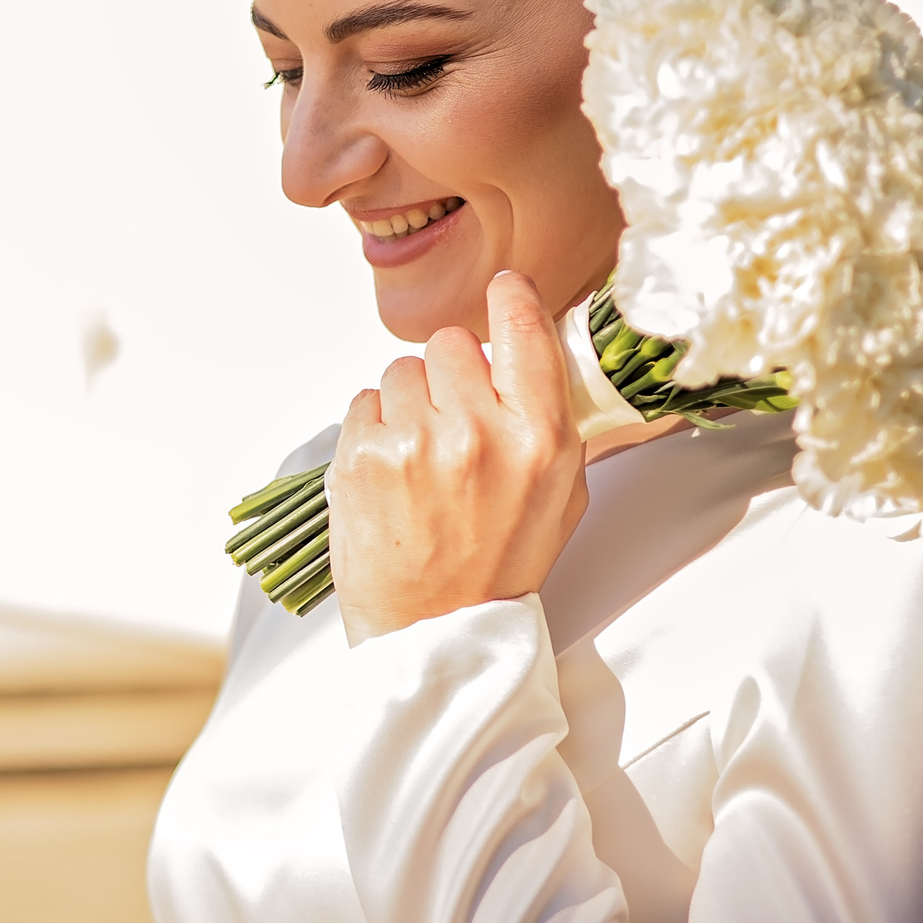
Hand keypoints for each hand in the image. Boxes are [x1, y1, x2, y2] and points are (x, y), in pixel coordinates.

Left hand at [328, 270, 589, 642]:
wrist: (435, 630)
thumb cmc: (499, 565)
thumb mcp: (561, 496)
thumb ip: (554, 420)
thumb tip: (540, 346)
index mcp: (538, 440)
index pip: (523, 330)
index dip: (511, 301)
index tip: (504, 292)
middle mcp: (477, 433)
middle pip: (450, 343)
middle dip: (451, 374)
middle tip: (454, 422)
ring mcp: (414, 443)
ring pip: (401, 371)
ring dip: (409, 403)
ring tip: (421, 459)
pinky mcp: (361, 457)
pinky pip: (363, 403)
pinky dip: (374, 430)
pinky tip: (391, 474)